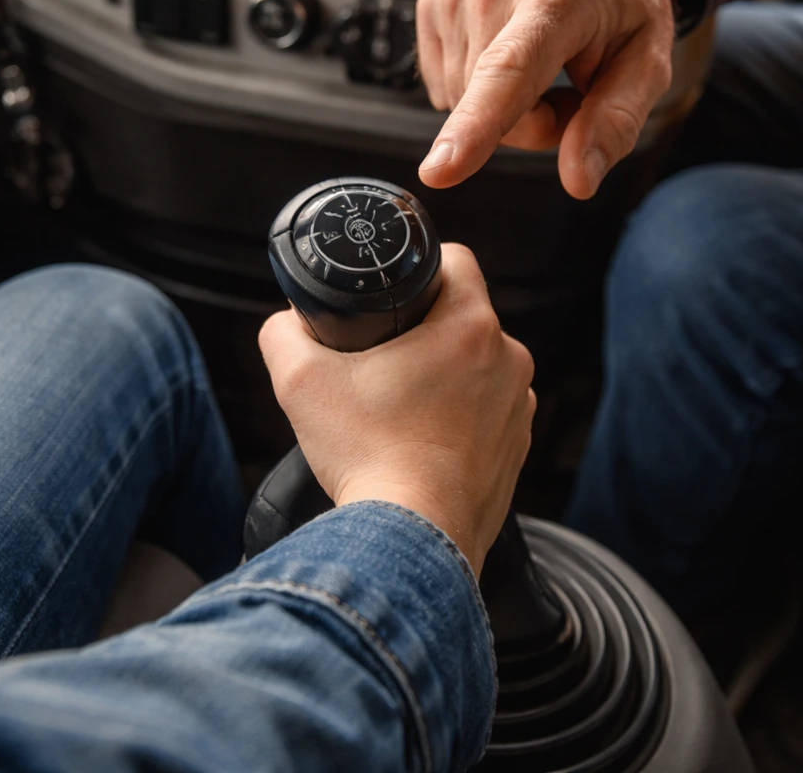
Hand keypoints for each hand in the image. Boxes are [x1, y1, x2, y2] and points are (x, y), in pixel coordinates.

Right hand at [258, 244, 534, 574]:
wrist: (411, 541)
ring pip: (478, 367)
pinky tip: (422, 440)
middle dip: (425, 330)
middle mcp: (509, 361)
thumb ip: (283, 334)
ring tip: (400, 406)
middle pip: (464, 317)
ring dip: (446, 376)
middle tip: (382, 360)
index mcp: (470, 327)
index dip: (421, 265)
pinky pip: (488, 413)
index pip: (457, 260)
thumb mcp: (301, 382)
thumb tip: (285, 323)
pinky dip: (460, 419)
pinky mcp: (517, 449)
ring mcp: (519, 408)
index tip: (394, 292)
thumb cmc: (370, 459)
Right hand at [415, 0, 691, 198]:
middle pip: (493, 110)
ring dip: (506, 109)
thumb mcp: (648, 65)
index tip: (439, 170)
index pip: (509, 71)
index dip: (475, 126)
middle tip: (571, 91)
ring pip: (464, 106)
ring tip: (543, 69)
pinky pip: (446, 89)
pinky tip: (508, 59)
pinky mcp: (433, 1)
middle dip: (533, 124)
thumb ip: (615, 123)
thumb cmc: (626, 4)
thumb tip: (578, 180)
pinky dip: (478, 91)